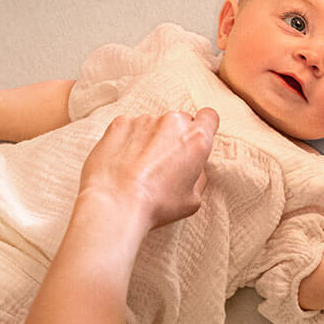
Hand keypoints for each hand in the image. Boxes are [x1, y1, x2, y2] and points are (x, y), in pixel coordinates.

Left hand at [78, 109, 219, 230]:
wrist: (115, 203)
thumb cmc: (155, 205)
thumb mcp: (192, 200)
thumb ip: (198, 176)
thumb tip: (193, 168)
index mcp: (196, 139)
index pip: (209, 117)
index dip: (203, 128)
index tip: (195, 140)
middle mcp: (173, 122)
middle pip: (180, 121)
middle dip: (175, 137)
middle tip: (164, 162)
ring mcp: (145, 120)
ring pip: (153, 124)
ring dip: (150, 139)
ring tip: (139, 166)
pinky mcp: (120, 123)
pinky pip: (130, 127)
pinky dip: (128, 139)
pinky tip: (123, 161)